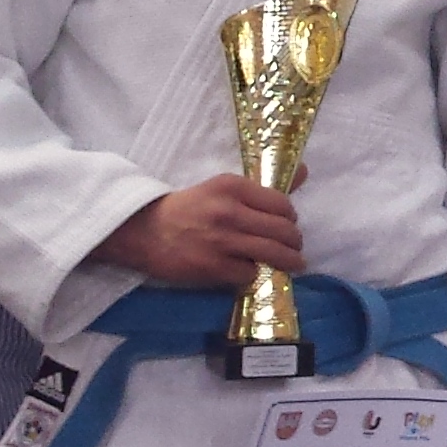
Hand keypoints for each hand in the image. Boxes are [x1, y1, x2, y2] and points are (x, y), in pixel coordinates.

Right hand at [93, 175, 302, 286]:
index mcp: (232, 186)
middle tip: (295, 248)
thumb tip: (303, 171)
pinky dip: (256, 275)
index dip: (291, 218)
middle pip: (283, 230)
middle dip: (295, 243)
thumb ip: (261, 186)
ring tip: (294, 265)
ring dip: (289, 262)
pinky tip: (253, 272)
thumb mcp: (221, 188)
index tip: (289, 224)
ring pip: (273, 253)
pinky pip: (251, 274)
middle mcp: (229, 211)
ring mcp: (222, 240)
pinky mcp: (213, 266)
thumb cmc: (186, 209)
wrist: (143, 231)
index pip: (282, 204)